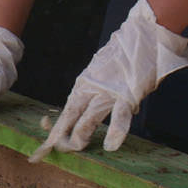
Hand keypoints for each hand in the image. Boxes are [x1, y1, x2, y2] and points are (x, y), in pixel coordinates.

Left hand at [31, 0, 187, 160]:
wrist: (142, 36)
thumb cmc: (124, 57)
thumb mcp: (104, 74)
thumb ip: (103, 92)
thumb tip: (111, 111)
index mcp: (85, 86)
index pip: (66, 111)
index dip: (55, 129)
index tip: (45, 145)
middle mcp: (91, 89)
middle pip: (70, 116)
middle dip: (60, 136)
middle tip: (52, 151)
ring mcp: (108, 92)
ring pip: (89, 117)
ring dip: (81, 135)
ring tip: (76, 148)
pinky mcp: (127, 94)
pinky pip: (119, 116)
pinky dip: (116, 132)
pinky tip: (111, 145)